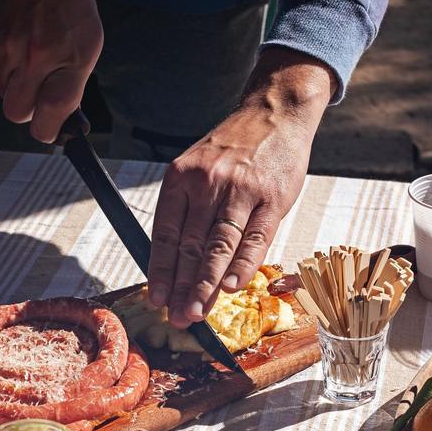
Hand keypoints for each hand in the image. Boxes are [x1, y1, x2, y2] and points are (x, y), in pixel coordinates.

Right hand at [0, 0, 102, 142]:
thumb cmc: (71, 9)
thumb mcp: (87, 49)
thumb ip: (73, 89)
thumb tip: (64, 124)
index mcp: (59, 60)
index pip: (47, 118)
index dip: (49, 130)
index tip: (52, 129)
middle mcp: (28, 56)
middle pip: (16, 113)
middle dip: (29, 111)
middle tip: (41, 94)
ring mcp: (3, 47)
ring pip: (2, 92)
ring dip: (17, 87)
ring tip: (33, 61)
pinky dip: (6, 67)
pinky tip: (19, 48)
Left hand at [147, 49, 335, 327]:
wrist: (274, 114)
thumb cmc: (233, 149)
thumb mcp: (197, 167)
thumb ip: (186, 209)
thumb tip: (175, 261)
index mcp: (181, 177)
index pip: (166, 233)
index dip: (160, 270)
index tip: (157, 298)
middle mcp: (207, 183)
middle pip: (190, 245)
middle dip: (183, 287)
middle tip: (179, 316)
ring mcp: (240, 190)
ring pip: (219, 246)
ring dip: (207, 285)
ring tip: (199, 311)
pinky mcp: (271, 198)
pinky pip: (254, 240)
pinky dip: (242, 266)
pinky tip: (230, 288)